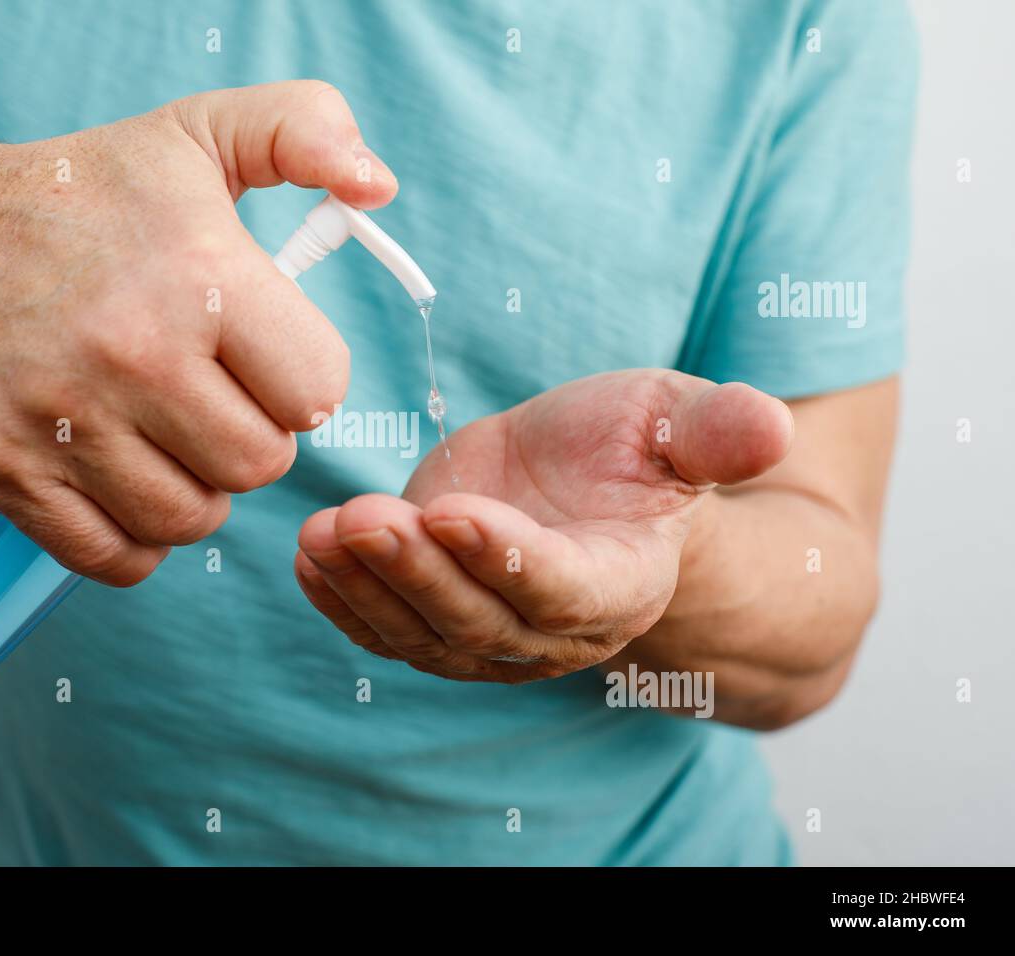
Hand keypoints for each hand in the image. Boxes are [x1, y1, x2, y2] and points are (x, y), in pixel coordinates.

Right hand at [0, 81, 394, 585]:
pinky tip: (124, 479)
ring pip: (191, 519)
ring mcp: (63, 420)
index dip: (302, 380)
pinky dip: (133, 537)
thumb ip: (303, 130)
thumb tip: (377, 183)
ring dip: (194, 488)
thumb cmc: (87, 200)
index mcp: (198, 275)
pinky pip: (116, 558)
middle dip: (250, 438)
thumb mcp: (199, 135)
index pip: (318, 392)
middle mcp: (131, 352)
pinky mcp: (7, 472)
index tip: (262, 357)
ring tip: (164, 434)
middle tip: (210, 397)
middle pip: (259, 464)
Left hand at [294, 370, 793, 681]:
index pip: (562, 587)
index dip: (508, 558)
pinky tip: (309, 559)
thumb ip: (716, 432)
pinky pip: (387, 629)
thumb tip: (771, 424)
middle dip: (417, 573)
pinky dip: (344, 603)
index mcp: (621, 581)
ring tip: (322, 534)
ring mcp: (490, 635)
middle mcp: (554, 627)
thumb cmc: (636, 449)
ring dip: (368, 588)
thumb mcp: (678, 421)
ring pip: (423, 633)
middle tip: (363, 520)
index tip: (452, 511)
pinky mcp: (437, 618)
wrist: (590, 484)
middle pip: (479, 621)